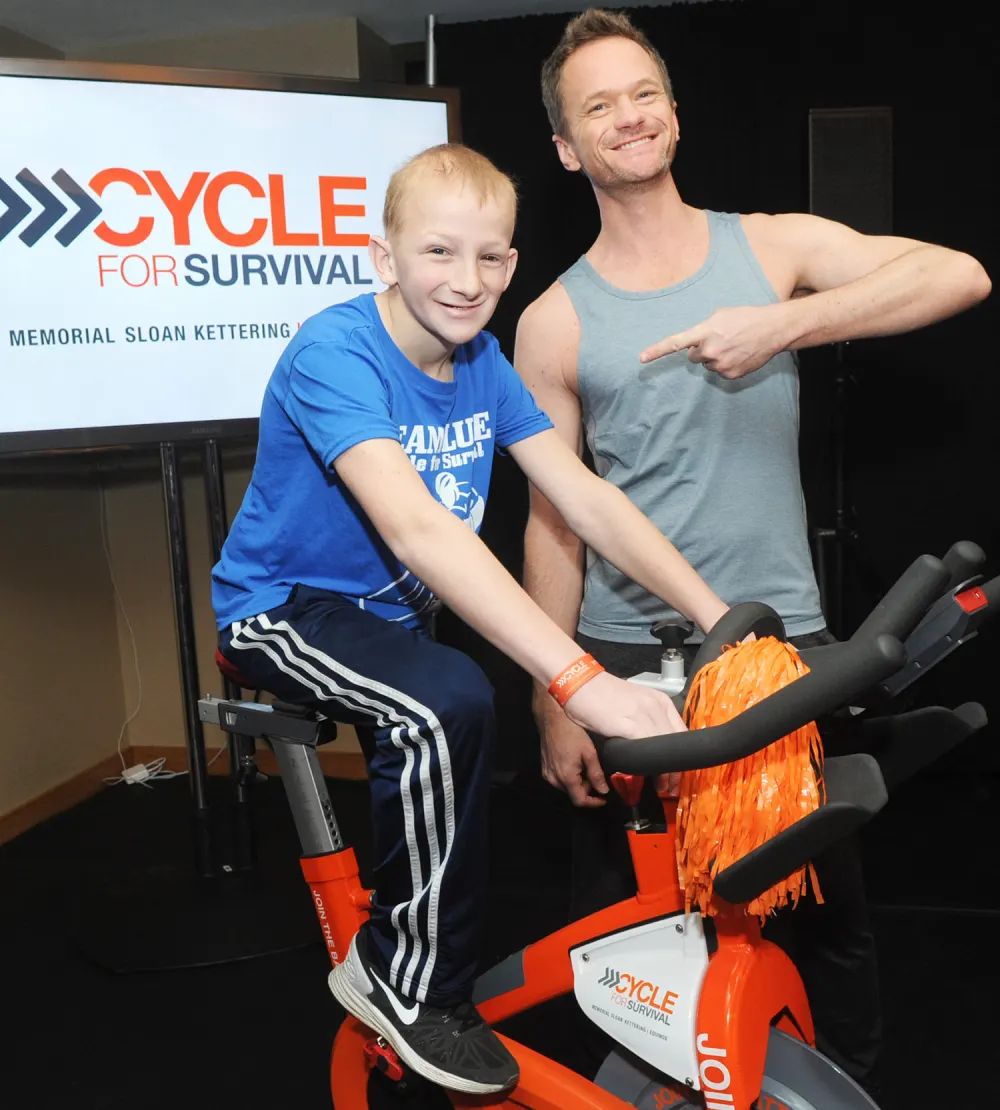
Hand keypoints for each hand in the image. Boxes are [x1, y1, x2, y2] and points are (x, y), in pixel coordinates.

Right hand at [538, 709, 609, 807]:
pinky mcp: (544, 769)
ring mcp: (547, 774)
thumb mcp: (589, 753)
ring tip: (585, 767)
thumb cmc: (571, 733)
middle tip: (595, 775)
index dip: (593, 803)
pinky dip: (569, 777)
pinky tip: (574, 764)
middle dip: (587, 790)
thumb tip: (603, 790)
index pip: (580, 801)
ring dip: (578, 783)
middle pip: (573, 794)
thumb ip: (596, 774)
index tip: (603, 798)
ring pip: (566, 788)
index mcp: (566, 777)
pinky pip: (558, 780)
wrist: (552, 720)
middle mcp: (554, 779)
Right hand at [565, 672, 686, 798]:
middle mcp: (656, 705)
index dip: (682, 756)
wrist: (578, 682)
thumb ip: (646, 720)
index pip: (682, 733)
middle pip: (677, 743)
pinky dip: (651, 765)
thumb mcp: (633, 704)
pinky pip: (649, 749)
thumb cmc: (600, 694)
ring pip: (666, 749)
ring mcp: (645, 714)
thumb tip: (654, 742)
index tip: (679, 771)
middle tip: (673, 786)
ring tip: (662, 786)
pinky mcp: (630, 724)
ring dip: (666, 772)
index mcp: (660, 700)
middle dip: (678, 769)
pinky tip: (648, 775)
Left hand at [638, 304, 790, 379]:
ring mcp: (720, 365)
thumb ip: (703, 329)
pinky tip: (739, 354)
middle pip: (693, 357)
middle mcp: (709, 350)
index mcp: (704, 332)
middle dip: (701, 350)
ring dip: (715, 357)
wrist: (772, 330)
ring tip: (733, 346)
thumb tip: (694, 343)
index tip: (641, 358)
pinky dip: (727, 365)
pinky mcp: (730, 375)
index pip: (675, 343)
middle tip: (719, 340)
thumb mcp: (720, 316)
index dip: (657, 351)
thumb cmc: (745, 318)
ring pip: (708, 365)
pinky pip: (720, 372)